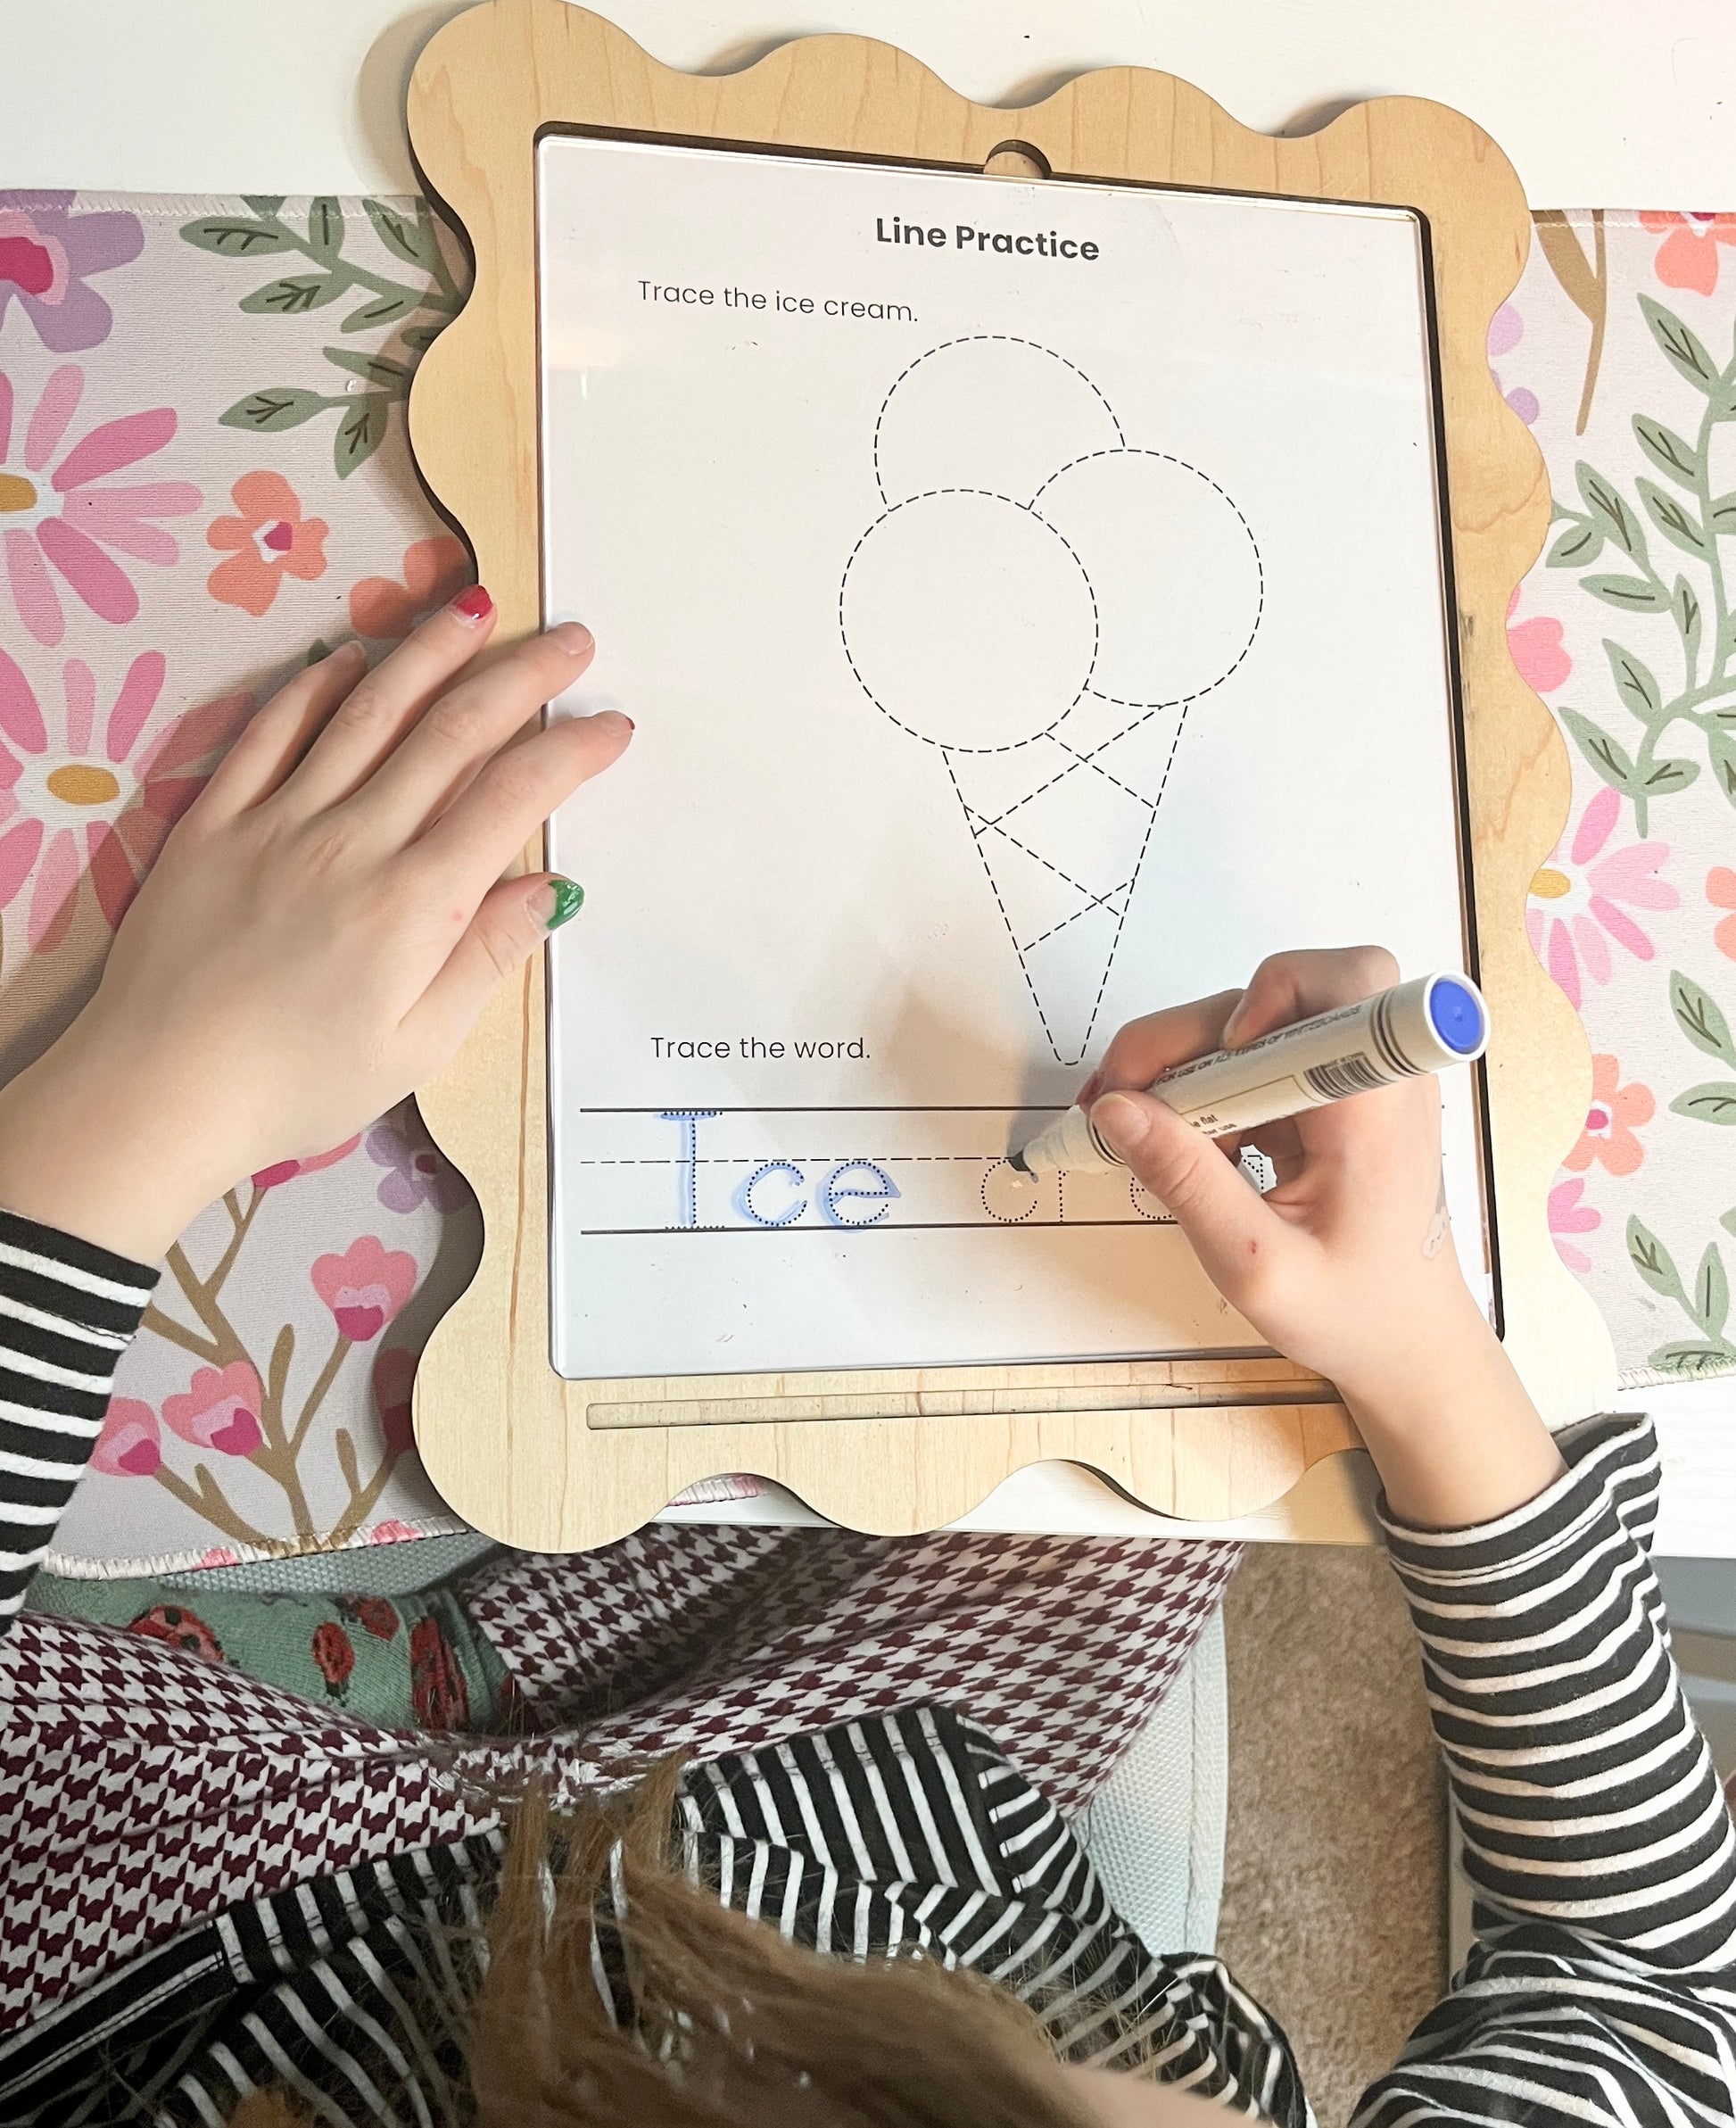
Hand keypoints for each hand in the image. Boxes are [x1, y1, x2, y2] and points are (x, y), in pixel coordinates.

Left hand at [0, 590, 629, 1264]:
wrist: (160, 1089)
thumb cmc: (298, 1082)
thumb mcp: (417, 1047)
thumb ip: (484, 960)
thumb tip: (546, 890)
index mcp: (415, 903)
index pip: (512, 798)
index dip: (570, 751)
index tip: (609, 724)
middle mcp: (353, 841)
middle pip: (452, 732)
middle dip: (521, 676)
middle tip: (569, 639)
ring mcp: (279, 820)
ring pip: (367, 710)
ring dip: (429, 651)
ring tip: (475, 607)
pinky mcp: (215, 820)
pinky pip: (271, 730)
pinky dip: (316, 684)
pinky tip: (350, 655)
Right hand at [1086, 946, 1563, 1527]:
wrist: (1408, 1345)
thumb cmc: (1353, 1312)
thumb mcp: (1255, 1264)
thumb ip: (1186, 1182)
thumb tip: (1117, 1108)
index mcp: (1373, 1108)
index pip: (1344, 984)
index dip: (1276, 991)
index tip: (1224, 1054)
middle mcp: (1369, 1079)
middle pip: (1274, 999)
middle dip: (1186, 1037)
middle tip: (1122, 1096)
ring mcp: (1346, 1088)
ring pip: (1253, 1028)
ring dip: (1186, 1065)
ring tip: (1135, 1124)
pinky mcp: (1324, 1103)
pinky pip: (1254, 1067)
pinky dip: (1206, 1092)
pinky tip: (1179, 1143)